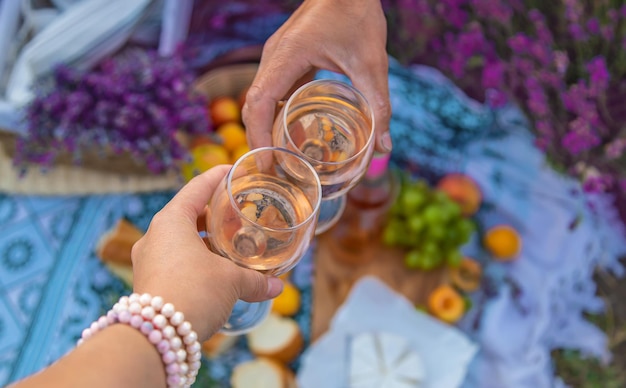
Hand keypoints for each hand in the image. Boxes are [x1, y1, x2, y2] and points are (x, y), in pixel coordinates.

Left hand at [130, 165, 283, 340]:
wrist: (156, 338)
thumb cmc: (194, 293)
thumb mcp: (231, 282)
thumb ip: (255, 279)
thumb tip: (277, 286)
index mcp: (171, 222)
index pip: (196, 188)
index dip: (217, 176)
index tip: (233, 170)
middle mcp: (155, 236)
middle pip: (187, 213)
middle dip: (214, 213)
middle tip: (239, 213)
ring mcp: (148, 260)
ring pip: (180, 239)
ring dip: (205, 240)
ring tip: (230, 244)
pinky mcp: (148, 282)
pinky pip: (175, 260)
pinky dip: (196, 259)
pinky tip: (215, 271)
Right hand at [242, 0, 391, 153]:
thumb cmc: (357, 14)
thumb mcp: (372, 63)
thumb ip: (378, 105)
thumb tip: (384, 148)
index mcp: (286, 56)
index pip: (258, 102)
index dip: (256, 136)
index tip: (265, 164)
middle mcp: (274, 57)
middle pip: (254, 105)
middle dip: (258, 140)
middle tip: (273, 172)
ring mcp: (277, 57)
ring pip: (261, 99)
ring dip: (266, 128)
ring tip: (280, 160)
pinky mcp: (287, 58)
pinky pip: (275, 91)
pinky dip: (277, 114)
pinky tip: (292, 134)